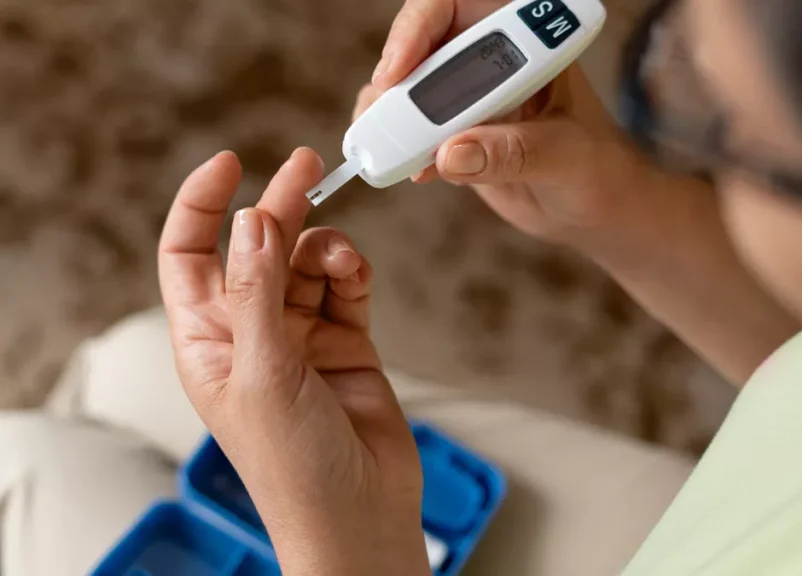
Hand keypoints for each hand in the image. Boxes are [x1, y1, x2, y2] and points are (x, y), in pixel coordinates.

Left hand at [158, 148, 430, 575]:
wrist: (358, 511)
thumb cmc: (293, 465)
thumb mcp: (263, 375)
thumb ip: (257, 295)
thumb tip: (251, 222)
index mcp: (208, 340)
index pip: (189, 255)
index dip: (201, 207)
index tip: (231, 164)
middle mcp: (252, 332)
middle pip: (258, 248)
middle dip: (280, 207)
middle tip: (307, 166)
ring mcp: (301, 336)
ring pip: (308, 262)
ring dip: (326, 249)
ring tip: (343, 259)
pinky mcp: (347, 342)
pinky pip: (346, 287)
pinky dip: (353, 271)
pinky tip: (357, 273)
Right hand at [363, 0, 657, 247]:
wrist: (594, 207)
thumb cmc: (598, 167)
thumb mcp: (565, 156)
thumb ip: (514, 152)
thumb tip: (451, 154)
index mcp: (525, 38)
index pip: (457, 4)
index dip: (419, 26)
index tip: (400, 68)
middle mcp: (489, 57)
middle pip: (418, 44)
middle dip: (394, 78)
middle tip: (383, 118)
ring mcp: (466, 95)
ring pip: (404, 87)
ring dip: (387, 116)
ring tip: (390, 151)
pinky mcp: (451, 133)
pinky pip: (408, 130)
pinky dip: (397, 149)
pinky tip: (412, 172)